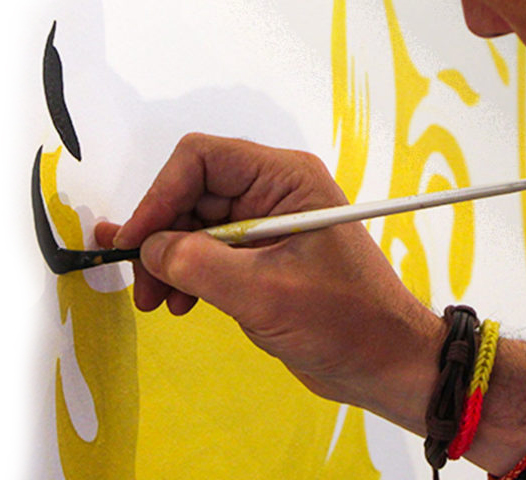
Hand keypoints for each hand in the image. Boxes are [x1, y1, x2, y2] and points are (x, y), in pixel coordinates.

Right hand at [101, 133, 443, 418]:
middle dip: (160, 236)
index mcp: (285, 179)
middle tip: (141, 282)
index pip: (201, 160)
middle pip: (191, 192)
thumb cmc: (347, 323)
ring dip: (168, 260)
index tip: (136, 240)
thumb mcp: (265, 294)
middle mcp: (272, 192)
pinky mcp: (259, 256)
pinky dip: (185, 274)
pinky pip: (206, 251)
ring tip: (158, 301)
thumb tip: (148, 249)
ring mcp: (265, 224)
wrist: (388, 365)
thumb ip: (199, 265)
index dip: (160, 196)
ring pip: (192, 224)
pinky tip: (181, 303)